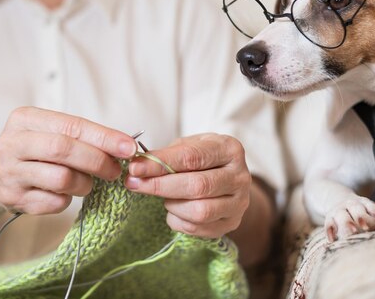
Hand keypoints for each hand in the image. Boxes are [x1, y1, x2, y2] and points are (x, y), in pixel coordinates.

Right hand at [0, 107, 136, 214]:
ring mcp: (9, 172)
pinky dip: (68, 200)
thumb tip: (125, 147)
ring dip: (84, 183)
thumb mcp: (51, 132)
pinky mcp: (12, 198)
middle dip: (97, 160)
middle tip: (115, 170)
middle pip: (64, 149)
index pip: (72, 126)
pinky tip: (65, 194)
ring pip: (62, 178)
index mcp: (24, 119)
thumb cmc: (36, 150)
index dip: (104, 137)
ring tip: (87, 183)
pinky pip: (54, 202)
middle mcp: (12, 143)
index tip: (129, 147)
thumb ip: (82, 136)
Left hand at [124, 133, 250, 237]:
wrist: (226, 178)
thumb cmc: (202, 158)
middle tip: (134, 184)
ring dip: (172, 205)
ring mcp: (238, 203)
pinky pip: (197, 228)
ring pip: (199, 211)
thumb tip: (138, 166)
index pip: (192, 157)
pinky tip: (173, 209)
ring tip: (162, 197)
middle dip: (160, 186)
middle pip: (197, 186)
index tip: (135, 167)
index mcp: (230, 149)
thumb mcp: (188, 146)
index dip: (161, 163)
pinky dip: (177, 220)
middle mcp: (240, 177)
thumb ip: (166, 154)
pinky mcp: (231, 224)